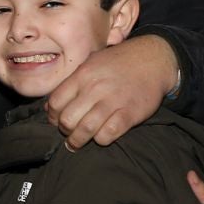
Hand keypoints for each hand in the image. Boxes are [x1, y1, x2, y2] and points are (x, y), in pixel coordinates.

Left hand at [47, 36, 179, 150]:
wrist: (154, 59)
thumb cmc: (120, 63)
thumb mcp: (92, 63)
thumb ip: (71, 83)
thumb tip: (49, 106)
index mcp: (82, 75)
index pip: (55, 102)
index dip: (53, 116)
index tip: (57, 121)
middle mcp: (95, 88)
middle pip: (67, 119)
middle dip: (65, 131)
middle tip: (69, 133)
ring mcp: (113, 101)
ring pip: (85, 130)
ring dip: (78, 141)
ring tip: (76, 144)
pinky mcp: (129, 114)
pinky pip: (107, 135)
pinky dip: (101, 139)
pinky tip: (101, 136)